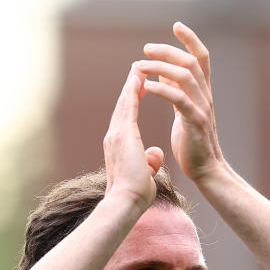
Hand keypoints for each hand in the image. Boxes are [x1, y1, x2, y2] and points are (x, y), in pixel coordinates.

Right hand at [103, 63, 165, 212]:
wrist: (126, 202)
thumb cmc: (135, 194)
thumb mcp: (145, 174)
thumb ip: (149, 161)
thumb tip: (156, 154)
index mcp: (119, 147)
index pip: (126, 118)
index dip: (132, 102)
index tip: (139, 87)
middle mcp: (114, 137)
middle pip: (122, 106)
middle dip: (130, 88)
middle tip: (137, 70)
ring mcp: (116, 135)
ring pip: (123, 103)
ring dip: (131, 84)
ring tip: (138, 67)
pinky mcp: (122, 134)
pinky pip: (127, 107)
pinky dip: (132, 91)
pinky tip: (138, 78)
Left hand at [138, 22, 224, 183]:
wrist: (206, 170)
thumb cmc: (192, 143)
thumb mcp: (184, 111)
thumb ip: (177, 91)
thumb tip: (164, 73)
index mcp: (203, 92)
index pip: (201, 57)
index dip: (190, 39)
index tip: (176, 26)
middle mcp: (205, 96)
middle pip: (190, 61)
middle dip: (168, 50)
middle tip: (146, 48)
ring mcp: (202, 108)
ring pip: (184, 76)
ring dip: (160, 67)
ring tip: (140, 66)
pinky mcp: (195, 122)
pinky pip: (178, 99)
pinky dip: (161, 89)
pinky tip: (146, 87)